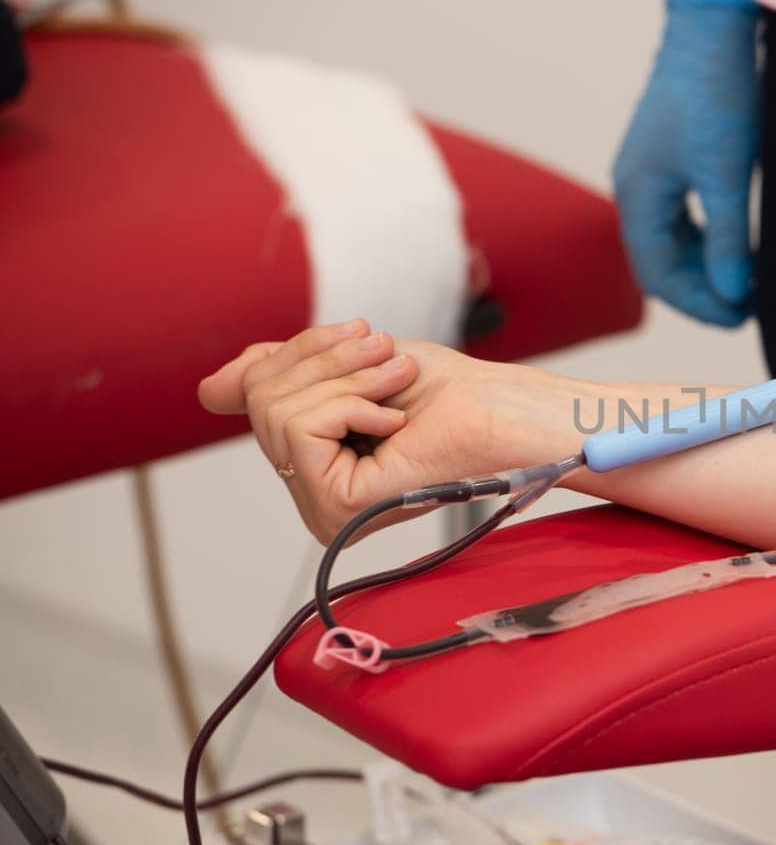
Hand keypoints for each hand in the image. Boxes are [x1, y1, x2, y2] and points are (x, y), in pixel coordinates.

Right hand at [197, 320, 570, 541]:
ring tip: (397, 383)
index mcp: (312, 464)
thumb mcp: (342, 367)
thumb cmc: (442, 390)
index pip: (252, 391)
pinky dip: (350, 403)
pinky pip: (300, 427)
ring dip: (346, 377)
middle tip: (387, 359)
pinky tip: (394, 420)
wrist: (498, 410)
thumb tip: (207, 391)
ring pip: (276, 408)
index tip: (360, 336)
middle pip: (260, 397)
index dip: (299, 350)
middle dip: (324, 360)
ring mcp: (321, 507)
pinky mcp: (335, 507)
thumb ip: (277, 377)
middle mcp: (310, 495)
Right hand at [612, 0, 760, 326]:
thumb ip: (728, 239)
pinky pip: (683, 217)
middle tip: (750, 308)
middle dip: (703, 290)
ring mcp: (651, 173)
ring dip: (706, 266)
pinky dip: (708, 239)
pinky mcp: (672, 158)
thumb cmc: (717, 96)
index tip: (741, 318)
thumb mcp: (727, 175)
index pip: (658, 274)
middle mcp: (637, 188)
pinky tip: (739, 245)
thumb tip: (733, 293)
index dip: (698, 303)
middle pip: (661, 262)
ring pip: (673, 241)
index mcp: (639, 195)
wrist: (713, 29)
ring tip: (749, 282)